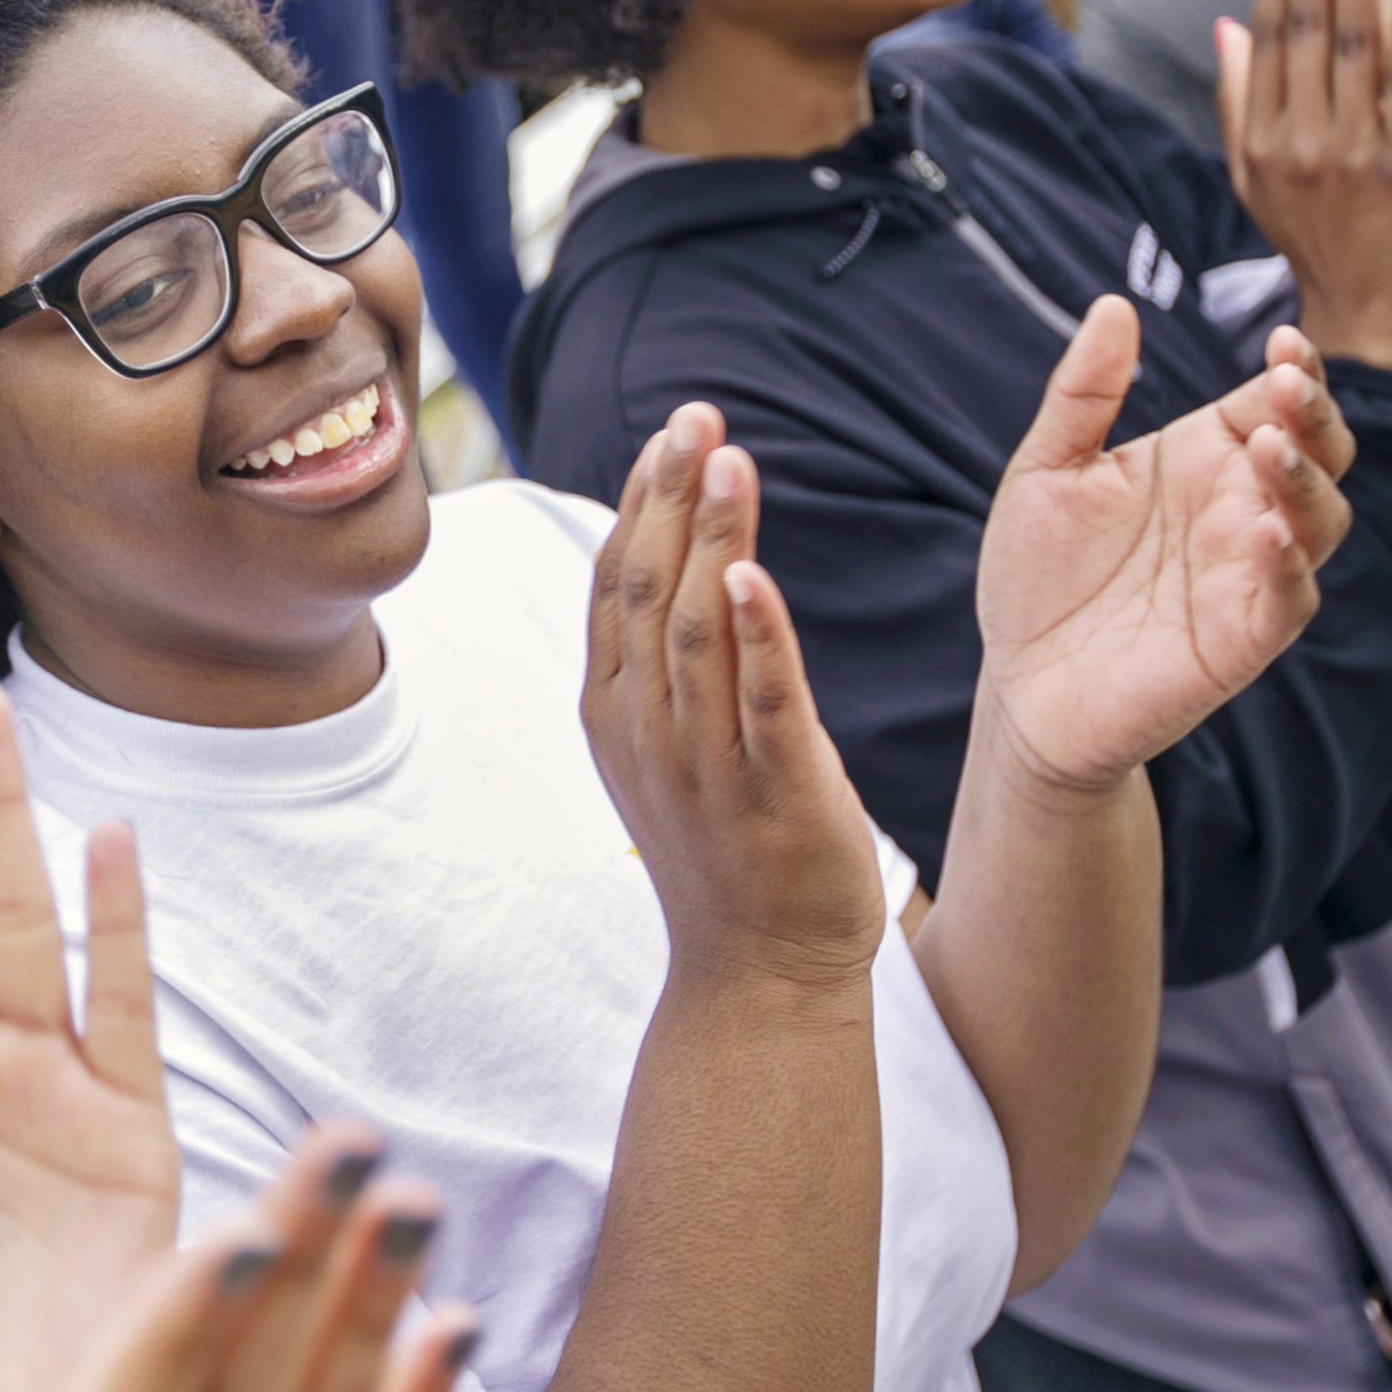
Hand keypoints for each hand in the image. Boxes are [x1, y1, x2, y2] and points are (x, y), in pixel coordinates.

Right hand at [581, 408, 887, 993]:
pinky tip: (754, 574)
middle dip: (669, 498)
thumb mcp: (663, 743)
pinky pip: (762, 707)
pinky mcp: (777, 797)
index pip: (615, 582)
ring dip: (709, 540)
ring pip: (695, 634)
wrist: (757, 974)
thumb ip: (657, 657)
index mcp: (614, 710)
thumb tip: (665, 554)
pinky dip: (756, 637)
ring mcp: (706, 767)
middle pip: (647, 591)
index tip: (668, 430)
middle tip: (695, 416)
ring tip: (727, 460)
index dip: (639, 502)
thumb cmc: (723, 845)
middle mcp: (647, 731)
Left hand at [974, 298, 1349, 797]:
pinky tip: (1264, 532)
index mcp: (1201, 459)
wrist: (1021, 683)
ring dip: (1306, 481)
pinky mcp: (1244, 637)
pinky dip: (1287, 563)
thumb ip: (1083, 393)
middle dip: (1316, 415)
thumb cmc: (1038, 575)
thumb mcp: (1046, 469)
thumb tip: (1113, 305)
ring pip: (1320, 519)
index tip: (1283, 340)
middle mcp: (1237, 509)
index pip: (1271, 402)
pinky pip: (1289, 596)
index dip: (1293, 371)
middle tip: (1287, 384)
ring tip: (1269, 448)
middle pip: (1317, 452)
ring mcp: (1248, 573)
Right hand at [1217, 0, 1391, 369]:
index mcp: (1259, 138)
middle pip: (1301, 29)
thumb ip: (1240, 100)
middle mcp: (1296, 141)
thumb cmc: (1320, 239)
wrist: (1371, 317)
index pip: (1266, 36)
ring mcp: (1348, 152)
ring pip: (1347, 44)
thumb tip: (1227, 26)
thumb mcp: (1258, 177)